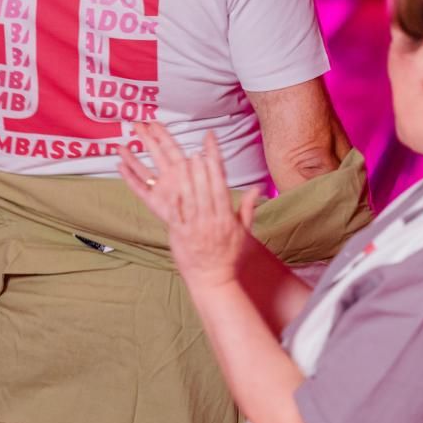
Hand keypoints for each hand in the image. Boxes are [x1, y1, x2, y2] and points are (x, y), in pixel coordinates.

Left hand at [118, 124, 258, 289]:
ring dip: (184, 177)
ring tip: (179, 158)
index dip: (216, 160)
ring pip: (189, 197)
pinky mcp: (180, 235)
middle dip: (199, 166)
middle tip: (194, 149)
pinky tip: (164, 183)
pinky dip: (170, 198)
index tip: (210, 142)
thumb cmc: (229, 256)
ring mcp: (195, 227)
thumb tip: (258, 189)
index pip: (221, 182)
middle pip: (204, 187)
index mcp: (226, 216)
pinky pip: (174, 214)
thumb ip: (248, 208)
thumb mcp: (243, 232)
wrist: (214, 280)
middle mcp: (211, 219)